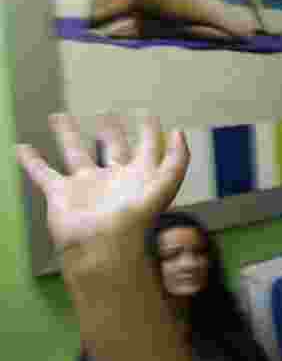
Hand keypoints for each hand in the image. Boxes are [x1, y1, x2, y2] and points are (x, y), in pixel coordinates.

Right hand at [16, 113, 188, 263]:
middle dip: (111, 131)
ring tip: (59, 116)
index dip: (150, 132)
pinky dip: (32, 161)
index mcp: (139, 177)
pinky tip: (23, 148)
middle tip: (107, 113)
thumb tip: (179, 132)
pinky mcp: (61, 193)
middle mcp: (113, 179)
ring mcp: (86, 186)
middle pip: (112, 148)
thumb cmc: (136, 220)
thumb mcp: (166, 186)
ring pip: (74, 153)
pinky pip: (43, 173)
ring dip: (67, 135)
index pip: (147, 149)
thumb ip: (178, 159)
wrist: (102, 248)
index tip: (148, 114)